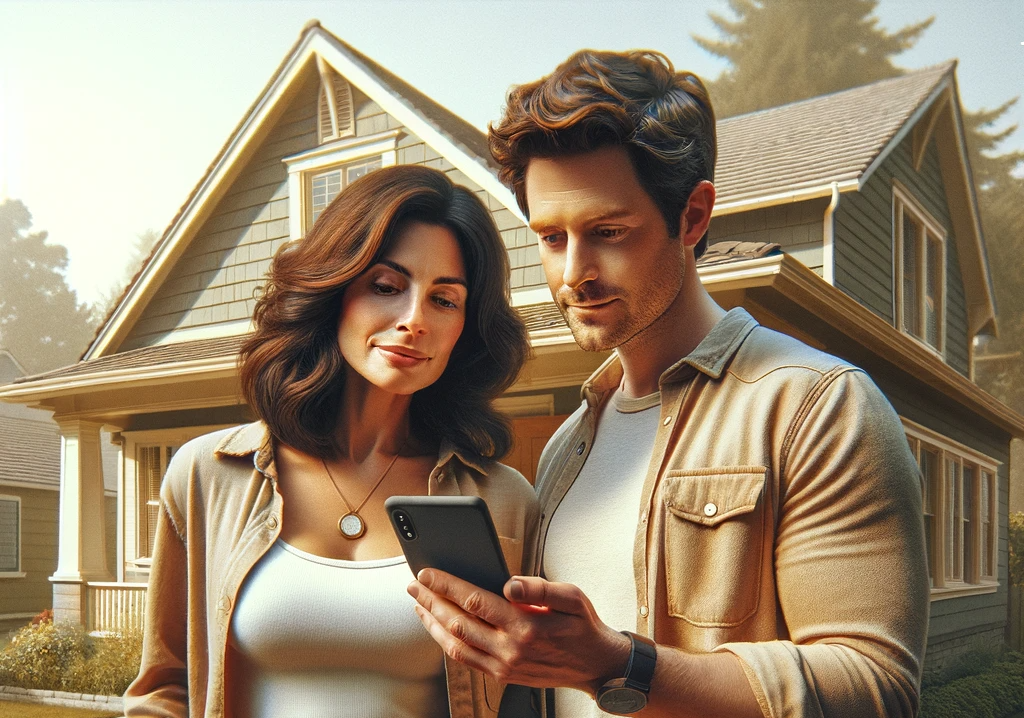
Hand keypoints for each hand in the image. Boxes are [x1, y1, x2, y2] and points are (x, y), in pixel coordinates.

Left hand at [407, 571, 630, 691]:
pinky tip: (438, 627)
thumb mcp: (573, 597)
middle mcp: (511, 649)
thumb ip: (540, 588)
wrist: (596, 666)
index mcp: (526, 625)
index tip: (428, 571)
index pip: (475, 601)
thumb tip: (508, 583)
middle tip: (413, 584)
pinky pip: (465, 660)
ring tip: (418, 604)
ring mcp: (504, 666)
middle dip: (432, 600)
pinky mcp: (503, 676)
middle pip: (458, 622)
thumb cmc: (583, 626)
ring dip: (433, 623)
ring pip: (456, 645)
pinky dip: (446, 642)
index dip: (447, 585)